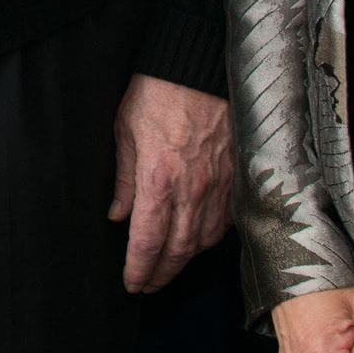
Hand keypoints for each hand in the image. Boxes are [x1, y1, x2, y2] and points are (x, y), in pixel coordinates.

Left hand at [110, 74, 231, 292]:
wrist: (199, 67)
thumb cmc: (158, 92)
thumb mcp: (124, 132)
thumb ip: (124, 180)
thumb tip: (118, 216)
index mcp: (158, 181)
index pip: (147, 242)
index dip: (139, 270)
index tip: (131, 284)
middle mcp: (191, 190)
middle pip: (178, 251)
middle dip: (162, 274)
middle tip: (148, 285)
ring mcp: (218, 186)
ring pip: (204, 241)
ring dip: (186, 260)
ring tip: (169, 267)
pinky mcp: (235, 177)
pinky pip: (224, 220)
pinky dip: (210, 238)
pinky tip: (198, 239)